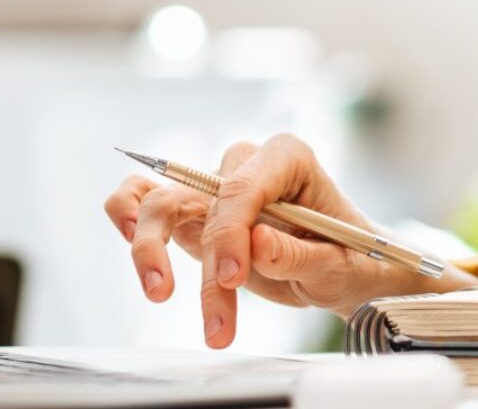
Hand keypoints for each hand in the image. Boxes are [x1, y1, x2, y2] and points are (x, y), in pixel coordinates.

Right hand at [101, 134, 475, 347]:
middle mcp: (245, 166)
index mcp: (288, 157)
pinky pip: (142, 201)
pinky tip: (127, 243)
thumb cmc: (351, 257)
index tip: (230, 278)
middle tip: (218, 319)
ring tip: (160, 293)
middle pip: (201, 198)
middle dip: (205, 261)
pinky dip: (126, 216)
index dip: (230, 232)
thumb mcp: (340, 264)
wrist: (345, 269)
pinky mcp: (193, 214)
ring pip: (160, 203)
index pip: (242, 187)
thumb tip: (257, 244)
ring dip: (151, 251)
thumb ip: (300, 254)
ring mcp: (214, 189)